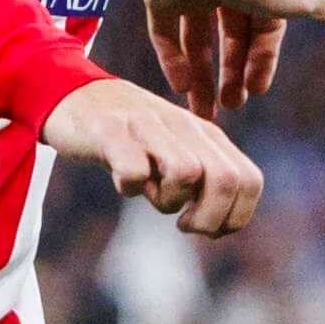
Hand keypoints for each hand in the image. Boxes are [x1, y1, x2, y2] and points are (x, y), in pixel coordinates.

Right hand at [45, 77, 265, 237]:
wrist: (74, 94)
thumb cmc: (131, 138)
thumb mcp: (177, 152)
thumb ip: (205, 180)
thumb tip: (222, 227)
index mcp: (207, 135)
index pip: (250, 181)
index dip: (236, 217)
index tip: (209, 229)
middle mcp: (184, 126)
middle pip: (227, 181)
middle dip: (210, 219)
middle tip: (183, 224)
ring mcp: (148, 125)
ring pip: (187, 174)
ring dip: (168, 200)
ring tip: (149, 192)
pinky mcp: (110, 130)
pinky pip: (134, 170)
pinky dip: (128, 187)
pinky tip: (120, 180)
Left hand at [143, 0, 324, 121]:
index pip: (263, 33)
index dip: (262, 62)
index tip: (256, 90)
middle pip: (230, 40)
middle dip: (232, 76)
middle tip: (232, 107)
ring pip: (196, 42)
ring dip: (201, 78)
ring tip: (202, 113)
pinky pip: (164, 34)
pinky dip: (172, 61)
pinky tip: (180, 87)